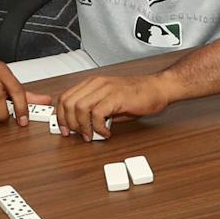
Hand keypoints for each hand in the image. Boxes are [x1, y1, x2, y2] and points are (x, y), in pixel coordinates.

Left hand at [56, 72, 170, 138]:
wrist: (158, 88)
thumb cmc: (137, 95)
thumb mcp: (110, 101)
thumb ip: (94, 111)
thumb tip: (82, 127)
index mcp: (92, 83)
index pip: (65, 97)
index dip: (61, 115)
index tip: (64, 129)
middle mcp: (97, 83)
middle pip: (68, 102)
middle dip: (69, 123)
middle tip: (79, 134)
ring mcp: (106, 88)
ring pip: (80, 107)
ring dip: (83, 126)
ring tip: (92, 135)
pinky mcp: (116, 96)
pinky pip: (97, 114)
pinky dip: (98, 127)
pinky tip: (106, 132)